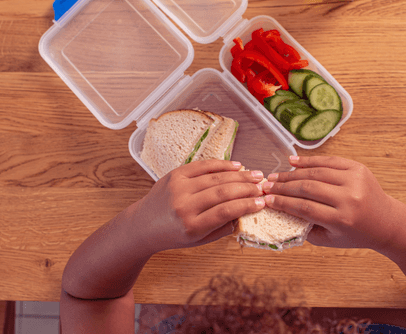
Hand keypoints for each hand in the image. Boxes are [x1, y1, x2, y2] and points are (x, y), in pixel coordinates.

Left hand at [132, 160, 265, 252]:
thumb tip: (246, 212)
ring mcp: (178, 187)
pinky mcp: (175, 174)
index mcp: (191, 225)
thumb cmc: (173, 235)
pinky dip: (221, 165)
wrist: (143, 225)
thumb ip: (223, 227)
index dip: (246, 205)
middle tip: (262, 186)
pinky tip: (236, 166)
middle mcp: (184, 205)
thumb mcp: (199, 240)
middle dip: (247, 188)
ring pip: (215, 177)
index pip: (225, 212)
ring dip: (239, 176)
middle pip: (222, 192)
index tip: (262, 202)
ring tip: (255, 175)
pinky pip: (202, 166)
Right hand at [263, 156, 397, 249]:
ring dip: (292, 173)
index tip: (266, 200)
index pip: (305, 208)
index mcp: (342, 219)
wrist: (386, 222)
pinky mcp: (358, 168)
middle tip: (266, 186)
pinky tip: (293, 162)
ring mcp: (355, 180)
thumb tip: (280, 212)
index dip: (283, 203)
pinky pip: (329, 160)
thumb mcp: (331, 239)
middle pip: (308, 188)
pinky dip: (309, 160)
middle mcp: (350, 198)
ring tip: (276, 176)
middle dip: (283, 186)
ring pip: (316, 172)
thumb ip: (306, 228)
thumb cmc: (356, 233)